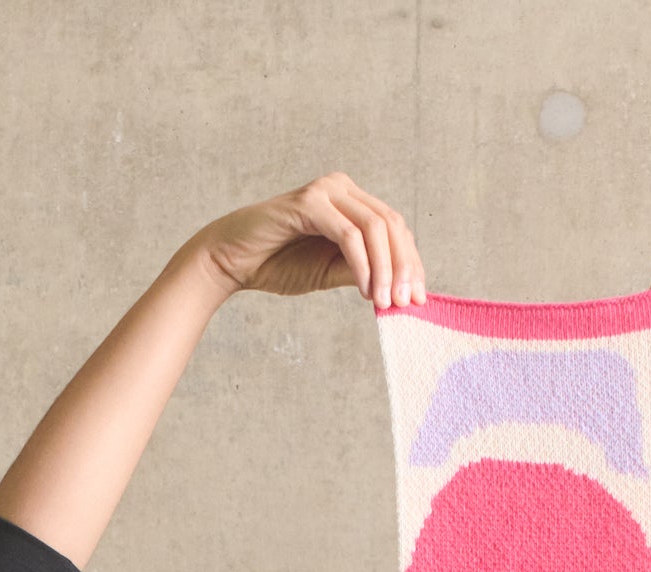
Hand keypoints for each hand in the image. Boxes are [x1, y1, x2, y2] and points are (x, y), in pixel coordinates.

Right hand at [197, 174, 427, 311]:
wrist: (232, 261)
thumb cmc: (277, 264)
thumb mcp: (330, 272)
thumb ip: (362, 272)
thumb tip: (398, 289)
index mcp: (350, 201)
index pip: (393, 227)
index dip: (411, 262)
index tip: (418, 298)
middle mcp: (341, 188)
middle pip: (391, 224)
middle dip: (404, 266)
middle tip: (407, 303)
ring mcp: (326, 190)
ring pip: (374, 227)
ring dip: (386, 269)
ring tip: (387, 302)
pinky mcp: (309, 203)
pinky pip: (349, 235)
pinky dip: (363, 265)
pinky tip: (367, 291)